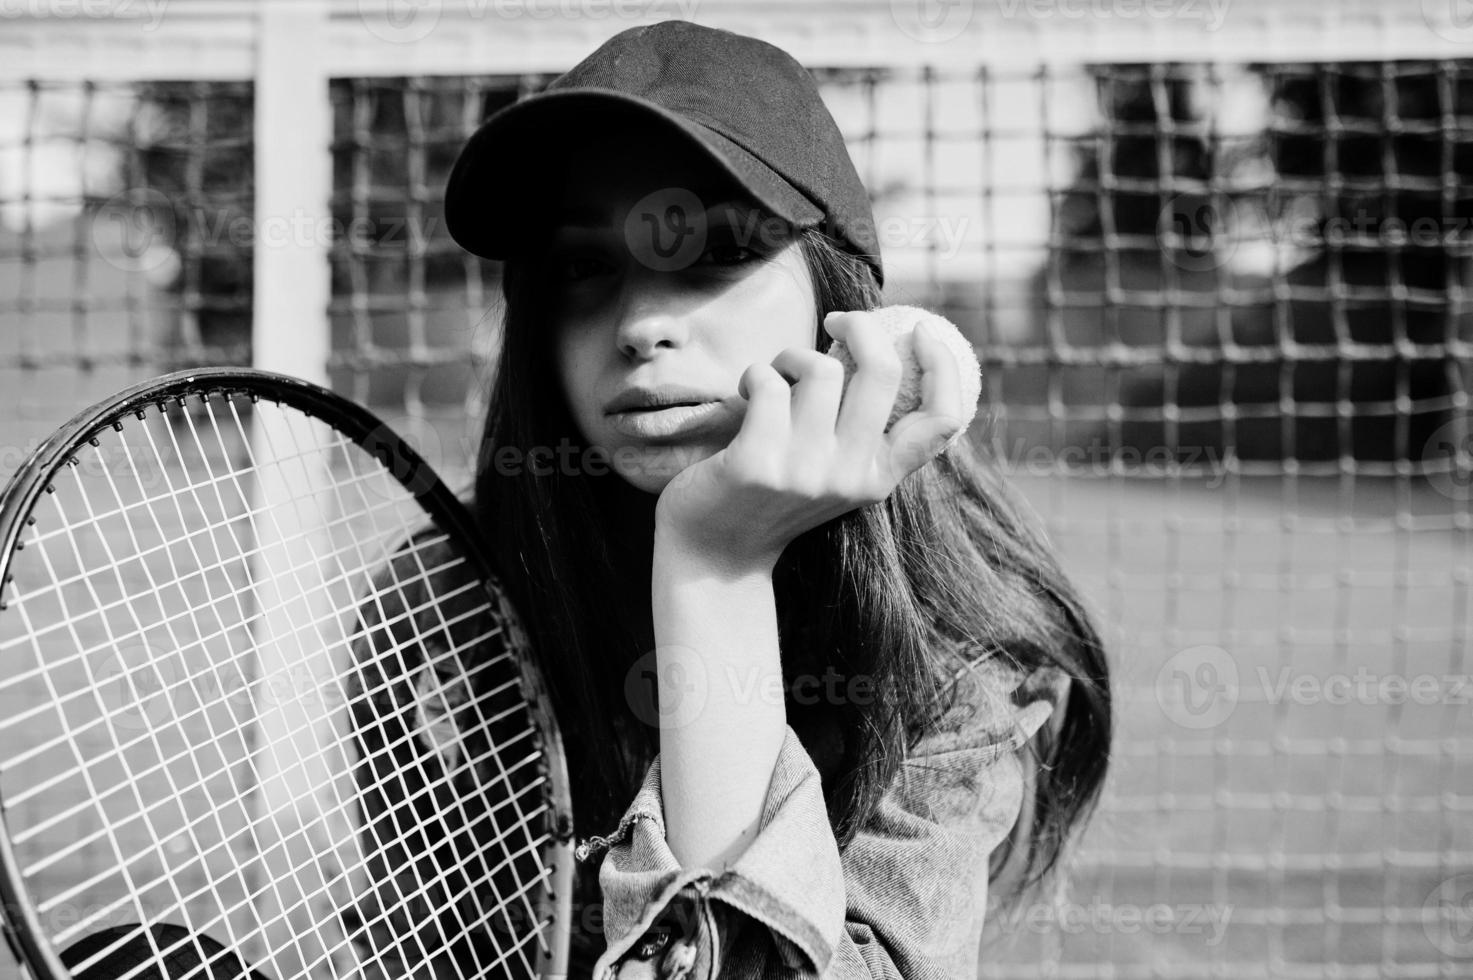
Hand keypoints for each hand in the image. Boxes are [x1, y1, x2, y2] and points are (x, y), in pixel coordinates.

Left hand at [653, 309, 968, 573]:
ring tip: (773, 375)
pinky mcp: (757, 463)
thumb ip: (859, 431)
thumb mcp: (833, 473)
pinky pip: (769, 383)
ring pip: (820, 369)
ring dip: (791, 356)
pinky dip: (756, 373)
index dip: (943, 365)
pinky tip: (745, 391)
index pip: (941, 420)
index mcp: (879, 479)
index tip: (922, 330)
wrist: (714, 554)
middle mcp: (850, 477)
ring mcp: (805, 472)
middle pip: (881, 372)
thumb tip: (875, 346)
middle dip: (860, 326)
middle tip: (835, 320)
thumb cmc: (772, 497)